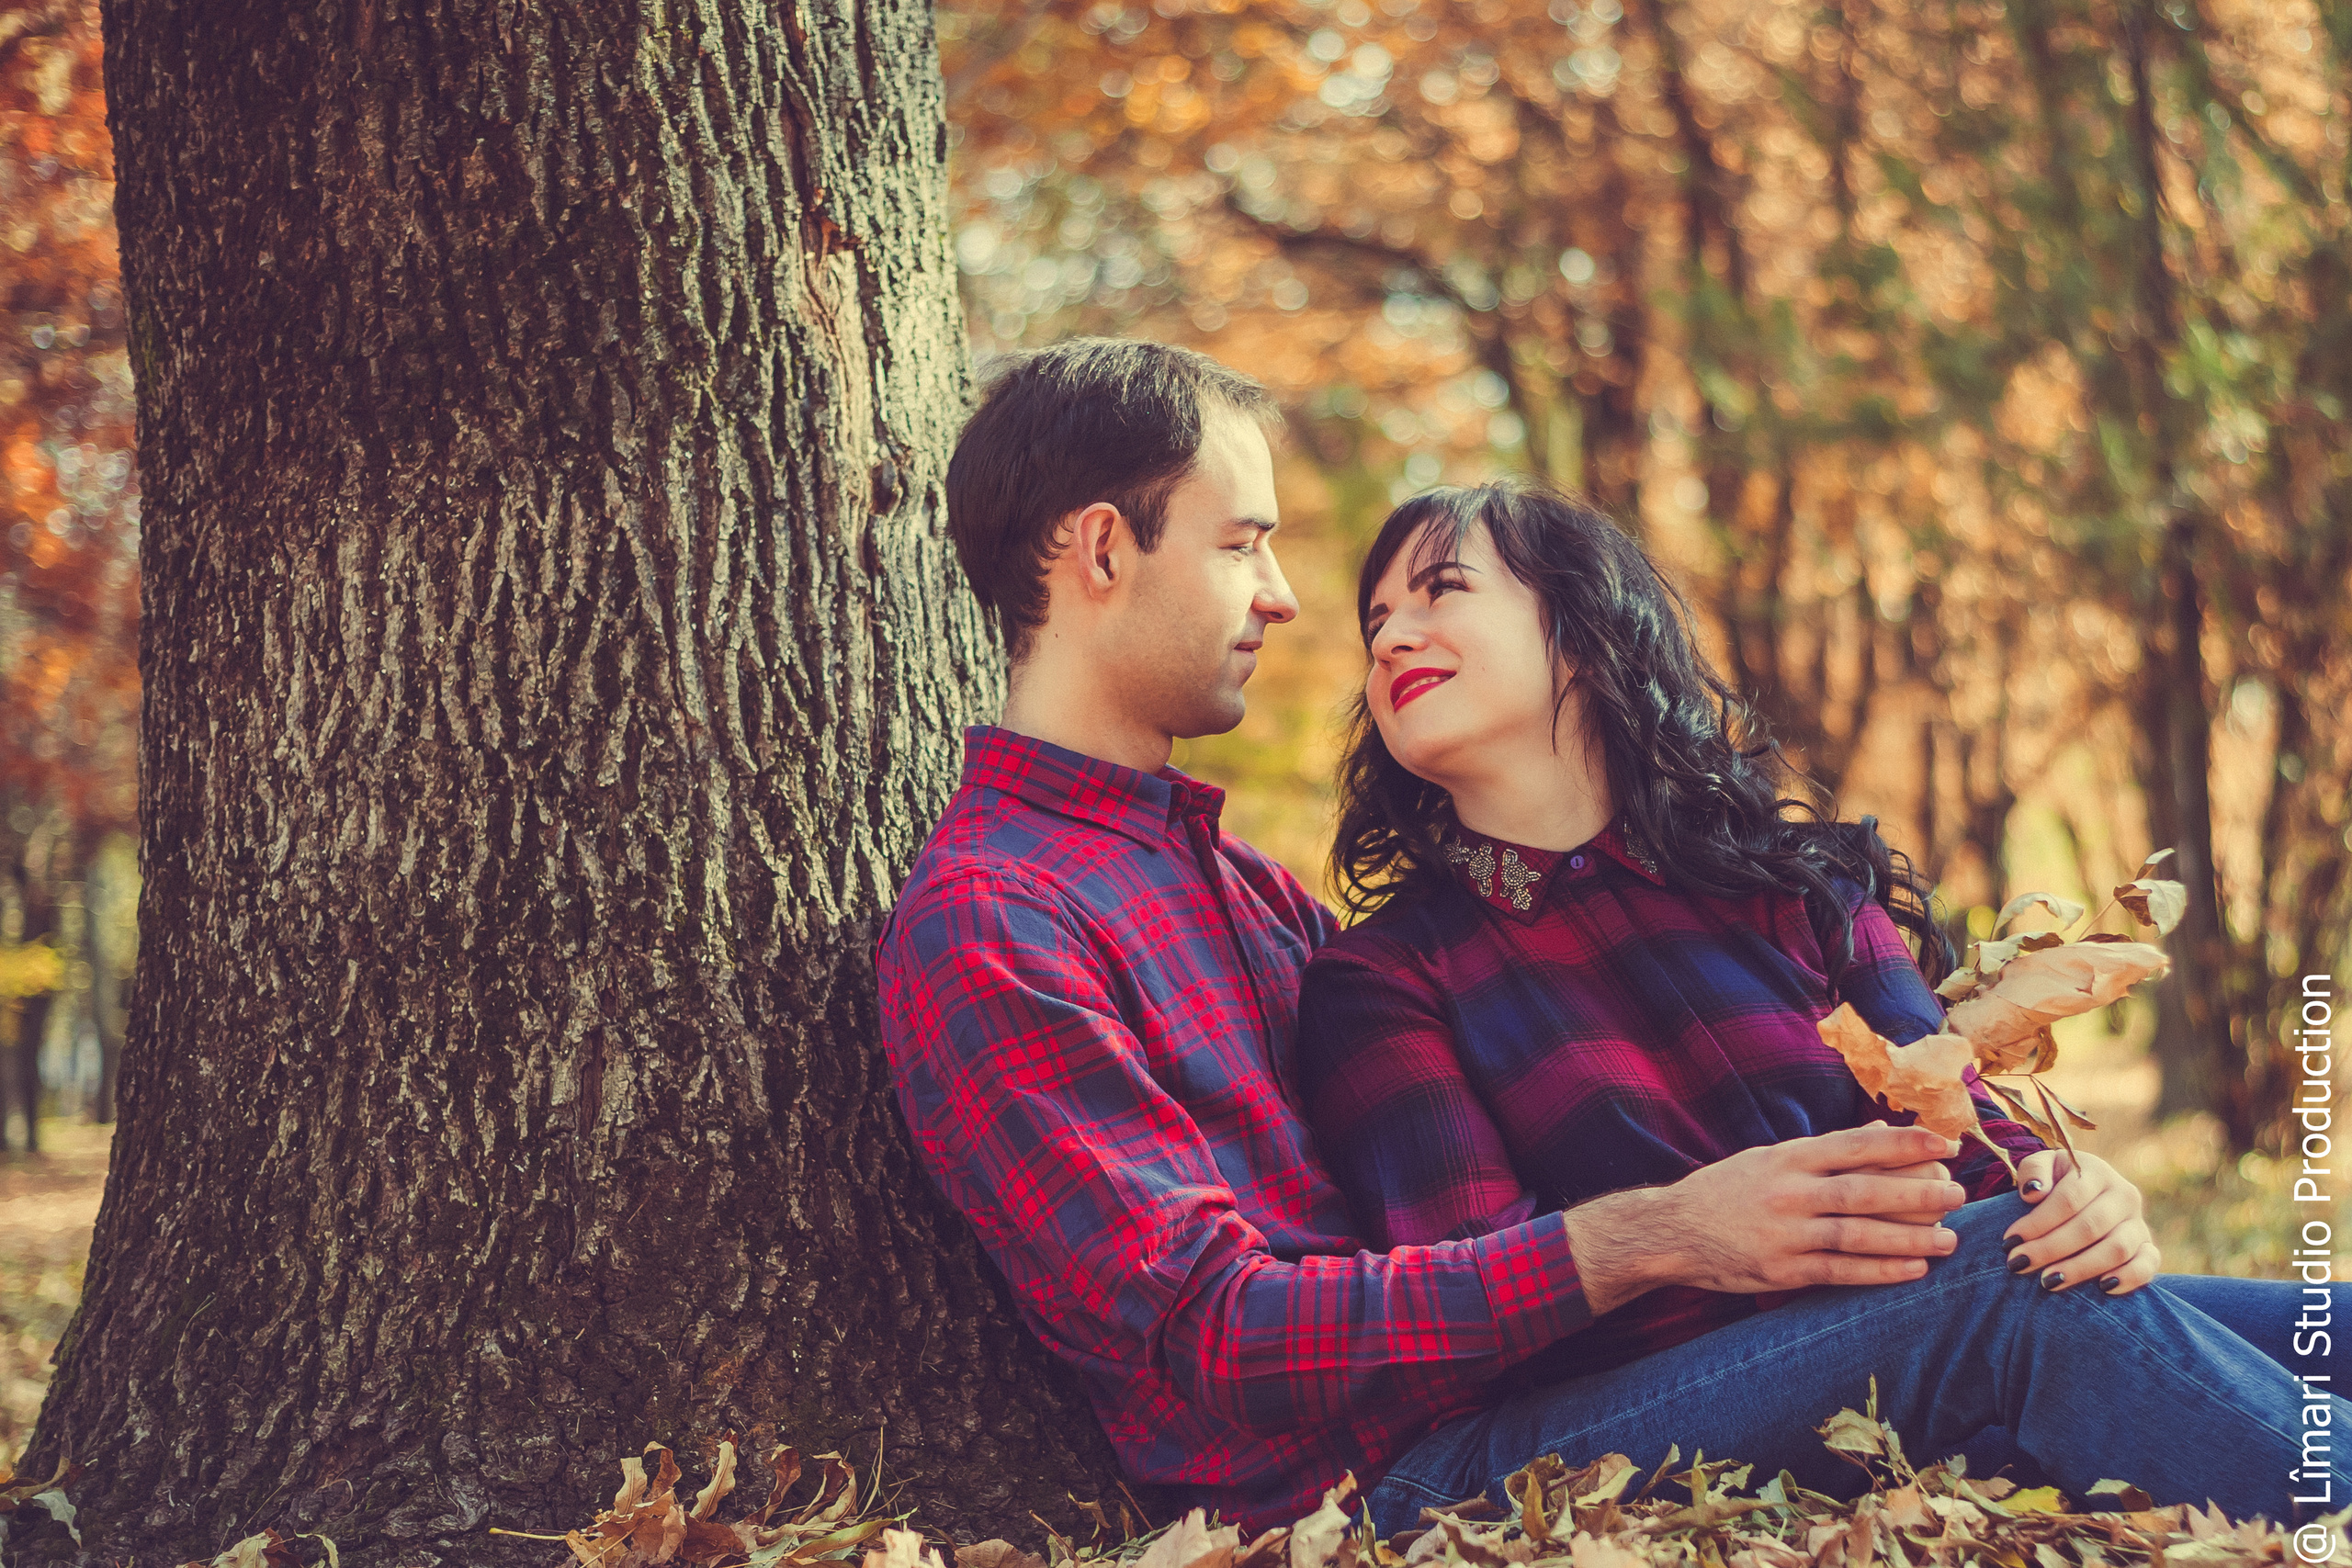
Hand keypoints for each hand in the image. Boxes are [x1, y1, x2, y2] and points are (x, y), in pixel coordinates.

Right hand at [1564, 1124, 1967, 1312]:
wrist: (1671, 1232)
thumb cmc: (1726, 1190)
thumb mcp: (1769, 1158)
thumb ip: (1824, 1149)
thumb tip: (1879, 1129)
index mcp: (1787, 1157)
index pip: (1856, 1145)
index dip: (1903, 1143)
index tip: (1945, 1144)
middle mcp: (1789, 1192)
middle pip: (1866, 1191)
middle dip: (1918, 1193)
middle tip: (1957, 1196)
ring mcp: (1785, 1233)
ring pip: (1859, 1235)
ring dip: (1909, 1238)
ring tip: (1948, 1239)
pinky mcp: (1782, 1271)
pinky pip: (1841, 1272)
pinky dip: (1881, 1271)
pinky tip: (1914, 1271)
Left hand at [2001, 1148, 2159, 1295]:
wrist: (2082, 1192)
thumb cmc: (2056, 1180)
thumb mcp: (2041, 1165)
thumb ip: (2033, 1170)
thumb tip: (2033, 1192)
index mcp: (2096, 1171)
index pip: (2068, 1200)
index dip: (2038, 1222)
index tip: (2010, 1240)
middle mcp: (2124, 1195)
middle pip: (2089, 1227)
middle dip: (2050, 1249)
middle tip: (2019, 1264)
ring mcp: (2139, 1222)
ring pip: (2116, 1249)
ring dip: (2081, 1268)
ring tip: (2047, 1282)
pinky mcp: (2148, 1247)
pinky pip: (2148, 1264)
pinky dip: (2130, 1277)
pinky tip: (2102, 1289)